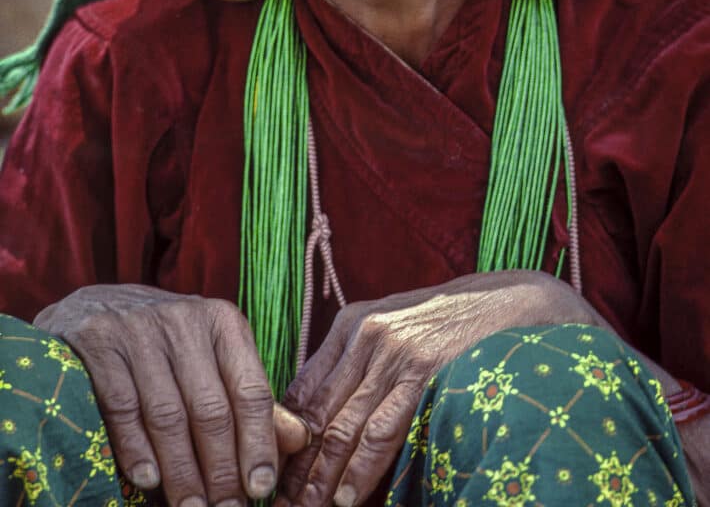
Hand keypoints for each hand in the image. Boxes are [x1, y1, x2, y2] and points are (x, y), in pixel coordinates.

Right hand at [35, 284, 310, 506]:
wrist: (95, 306)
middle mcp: (185, 320)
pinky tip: (148, 481)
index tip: (261, 488)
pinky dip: (136, 449)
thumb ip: (250, 396)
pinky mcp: (100, 342)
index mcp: (223, 322)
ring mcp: (140, 329)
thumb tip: (301, 439)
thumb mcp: (213, 356)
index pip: (250, 390)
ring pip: (168, 414)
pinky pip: (123, 407)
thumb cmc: (166, 342)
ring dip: (181, 471)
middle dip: (221, 469)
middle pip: (211, 408)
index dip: (259, 443)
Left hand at [278, 270, 600, 506]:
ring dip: (322, 478)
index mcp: (350, 325)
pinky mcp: (423, 372)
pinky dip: (362, 469)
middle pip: (317, 415)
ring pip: (344, 428)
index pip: (304, 391)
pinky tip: (348, 497)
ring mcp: (394, 354)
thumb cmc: (448, 321)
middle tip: (280, 503)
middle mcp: (365, 336)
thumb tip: (319, 413)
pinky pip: (383, 430)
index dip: (284, 438)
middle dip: (297, 467)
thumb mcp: (393, 323)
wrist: (508, 301)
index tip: (274, 474)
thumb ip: (357, 360)